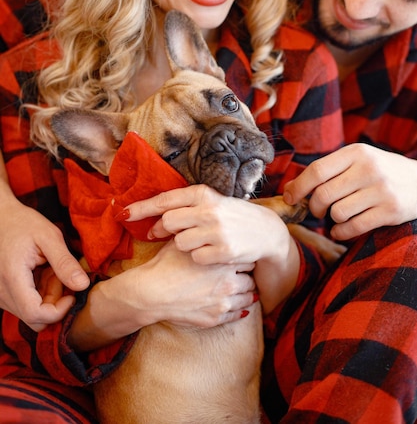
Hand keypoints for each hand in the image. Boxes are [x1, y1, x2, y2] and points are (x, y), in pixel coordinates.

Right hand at [0, 196, 89, 330]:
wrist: (0, 218)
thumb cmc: (23, 223)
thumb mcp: (49, 236)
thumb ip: (65, 262)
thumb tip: (83, 285)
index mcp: (12, 278)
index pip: (35, 315)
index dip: (59, 311)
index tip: (72, 294)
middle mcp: (1, 293)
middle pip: (34, 318)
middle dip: (55, 303)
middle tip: (59, 276)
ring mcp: (0, 295)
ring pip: (30, 312)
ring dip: (46, 296)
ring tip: (49, 268)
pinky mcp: (3, 294)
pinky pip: (24, 304)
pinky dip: (38, 292)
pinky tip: (40, 271)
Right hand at [69, 239, 255, 351]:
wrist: (151, 293)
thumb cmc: (165, 265)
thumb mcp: (183, 242)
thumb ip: (199, 235)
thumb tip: (204, 225)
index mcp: (223, 261)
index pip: (246, 257)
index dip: (241, 255)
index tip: (237, 255)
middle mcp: (229, 282)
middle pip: (250, 277)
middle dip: (246, 274)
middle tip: (240, 272)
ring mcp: (224, 302)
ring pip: (248, 297)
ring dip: (245, 292)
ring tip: (238, 288)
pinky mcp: (217, 318)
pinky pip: (238, 314)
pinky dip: (239, 309)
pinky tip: (235, 305)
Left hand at [125, 184, 286, 264]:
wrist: (266, 231)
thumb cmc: (233, 216)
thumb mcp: (213, 202)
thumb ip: (187, 206)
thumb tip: (157, 217)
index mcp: (203, 193)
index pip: (164, 200)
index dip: (141, 207)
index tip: (123, 213)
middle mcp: (208, 210)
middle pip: (167, 222)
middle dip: (160, 230)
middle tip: (158, 235)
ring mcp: (216, 231)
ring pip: (179, 242)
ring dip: (183, 245)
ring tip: (198, 242)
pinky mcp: (222, 251)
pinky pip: (195, 258)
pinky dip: (198, 258)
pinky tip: (211, 253)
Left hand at [283, 144, 416, 239]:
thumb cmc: (382, 171)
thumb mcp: (359, 161)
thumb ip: (328, 171)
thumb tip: (288, 189)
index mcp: (356, 152)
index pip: (317, 171)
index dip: (298, 187)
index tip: (289, 197)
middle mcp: (369, 169)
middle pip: (323, 194)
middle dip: (314, 208)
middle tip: (317, 211)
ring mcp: (381, 190)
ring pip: (337, 213)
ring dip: (331, 219)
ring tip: (337, 216)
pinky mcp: (391, 211)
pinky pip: (354, 227)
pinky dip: (342, 232)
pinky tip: (341, 230)